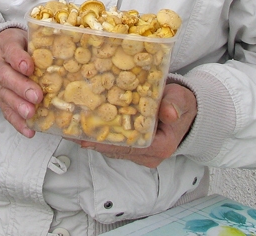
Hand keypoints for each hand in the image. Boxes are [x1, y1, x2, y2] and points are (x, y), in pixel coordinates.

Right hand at [0, 28, 41, 138]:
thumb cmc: (18, 45)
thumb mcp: (25, 37)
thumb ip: (40, 44)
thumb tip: (68, 47)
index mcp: (6, 45)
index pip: (10, 51)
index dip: (19, 60)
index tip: (29, 67)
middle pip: (6, 76)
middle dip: (21, 87)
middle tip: (36, 96)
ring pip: (5, 95)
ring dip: (18, 106)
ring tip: (30, 114)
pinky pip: (6, 111)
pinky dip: (17, 122)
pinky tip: (29, 130)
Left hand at [74, 83, 196, 167]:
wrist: (184, 108)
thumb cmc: (181, 103)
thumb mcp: (180, 99)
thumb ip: (174, 104)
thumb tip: (169, 112)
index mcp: (161, 146)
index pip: (130, 148)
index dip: (108, 144)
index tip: (88, 139)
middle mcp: (149, 155)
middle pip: (117, 151)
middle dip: (94, 142)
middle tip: (70, 132)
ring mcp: (141, 153)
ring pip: (114, 149)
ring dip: (94, 140)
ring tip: (71, 129)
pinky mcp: (135, 147)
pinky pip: (115, 144)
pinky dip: (101, 137)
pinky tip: (84, 127)